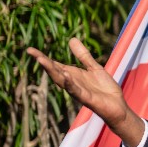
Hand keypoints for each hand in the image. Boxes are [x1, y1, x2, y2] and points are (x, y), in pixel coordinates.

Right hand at [26, 37, 144, 146]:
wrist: (117, 106)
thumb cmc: (105, 89)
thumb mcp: (94, 68)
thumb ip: (83, 56)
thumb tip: (71, 39)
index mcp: (73, 75)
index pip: (55, 65)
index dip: (42, 57)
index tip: (29, 50)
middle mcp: (72, 83)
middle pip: (55, 72)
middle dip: (44, 62)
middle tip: (32, 52)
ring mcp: (78, 91)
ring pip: (62, 81)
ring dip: (52, 71)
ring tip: (42, 60)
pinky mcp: (87, 99)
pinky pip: (76, 91)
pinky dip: (70, 84)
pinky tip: (65, 75)